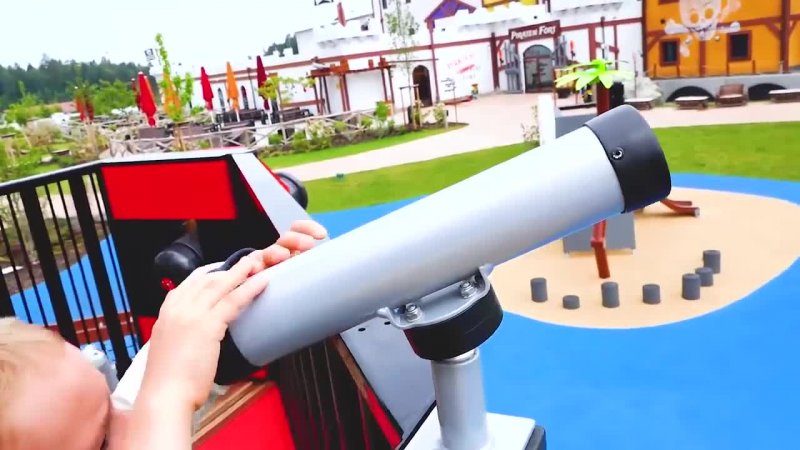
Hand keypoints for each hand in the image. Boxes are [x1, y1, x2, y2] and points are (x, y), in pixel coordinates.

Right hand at [139, 220, 326, 410]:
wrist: (163, 395)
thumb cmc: (169, 380)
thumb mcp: (171, 346)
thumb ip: (184, 331)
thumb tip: (200, 331)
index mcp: (167, 311)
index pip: (191, 282)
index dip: (211, 272)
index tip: (224, 267)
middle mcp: (177, 307)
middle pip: (208, 278)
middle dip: (230, 268)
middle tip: (249, 260)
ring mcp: (191, 314)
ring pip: (222, 285)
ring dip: (243, 270)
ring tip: (259, 262)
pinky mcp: (207, 325)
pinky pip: (233, 301)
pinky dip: (250, 289)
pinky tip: (262, 282)